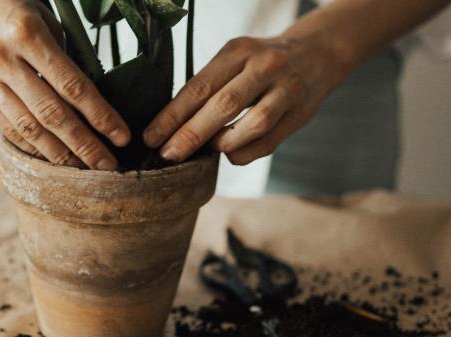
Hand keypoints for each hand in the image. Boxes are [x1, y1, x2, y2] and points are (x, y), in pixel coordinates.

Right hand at [0, 0, 129, 169]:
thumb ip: (61, 56)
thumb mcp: (42, 15)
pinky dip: (30, 144)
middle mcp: (4, 59)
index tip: (121, 136)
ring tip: (80, 169)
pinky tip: (49, 156)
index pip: (74, 87)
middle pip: (53, 115)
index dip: (101, 116)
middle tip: (107, 166)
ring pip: (28, 127)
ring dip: (58, 153)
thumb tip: (84, 98)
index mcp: (28, 34)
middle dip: (84, 145)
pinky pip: (6, 124)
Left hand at [143, 35, 343, 164]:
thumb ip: (209, 87)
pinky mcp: (299, 114)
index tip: (150, 137)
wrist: (317, 54)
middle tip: (168, 154)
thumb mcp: (234, 60)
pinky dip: (243, 152)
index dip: (172, 115)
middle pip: (223, 105)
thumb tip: (171, 126)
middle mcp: (264, 67)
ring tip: (207, 150)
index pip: (199, 86)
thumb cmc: (260, 63)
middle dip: (191, 134)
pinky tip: (230, 152)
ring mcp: (286, 90)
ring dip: (223, 143)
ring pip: (252, 124)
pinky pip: (267, 143)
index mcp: (238, 51)